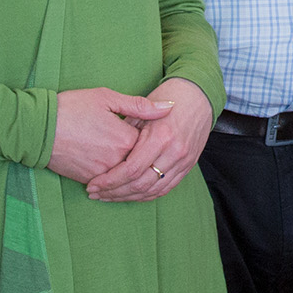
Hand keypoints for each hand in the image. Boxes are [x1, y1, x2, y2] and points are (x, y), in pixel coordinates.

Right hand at [50, 87, 172, 185]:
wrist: (38, 127)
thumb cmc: (71, 108)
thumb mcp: (106, 98)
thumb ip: (140, 106)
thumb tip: (169, 107)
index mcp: (125, 139)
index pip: (153, 145)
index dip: (154, 138)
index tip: (151, 130)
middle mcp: (117, 161)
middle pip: (143, 165)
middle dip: (147, 159)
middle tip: (142, 147)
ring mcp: (103, 173)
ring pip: (128, 179)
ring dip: (133, 173)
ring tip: (132, 160)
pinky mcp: (89, 180)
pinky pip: (110, 186)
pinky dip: (117, 181)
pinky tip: (118, 171)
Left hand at [91, 80, 214, 201]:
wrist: (200, 96)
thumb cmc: (169, 96)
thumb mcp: (143, 105)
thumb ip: (126, 126)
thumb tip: (106, 147)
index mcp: (161, 136)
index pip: (131, 170)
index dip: (109, 181)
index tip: (92, 184)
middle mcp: (174, 152)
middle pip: (140, 185)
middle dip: (114, 193)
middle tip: (95, 194)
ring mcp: (183, 161)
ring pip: (152, 191)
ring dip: (128, 197)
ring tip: (108, 197)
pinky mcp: (188, 166)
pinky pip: (165, 188)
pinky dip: (145, 195)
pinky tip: (129, 194)